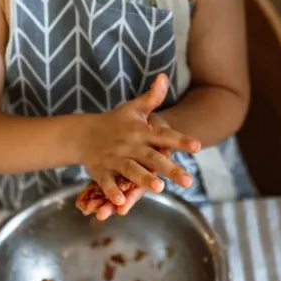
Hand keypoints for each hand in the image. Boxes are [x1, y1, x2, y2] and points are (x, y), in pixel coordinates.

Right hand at [79, 74, 199, 218]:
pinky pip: (106, 183)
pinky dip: (111, 192)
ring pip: (131, 170)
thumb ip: (152, 97)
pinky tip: (120, 203)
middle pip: (152, 157)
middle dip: (170, 169)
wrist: (83, 134)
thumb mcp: (133, 108)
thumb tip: (164, 76)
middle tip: (188, 181)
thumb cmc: (116, 122)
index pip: (164, 135)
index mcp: (140, 131)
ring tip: (159, 188)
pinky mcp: (101, 171)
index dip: (180, 140)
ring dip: (143, 179)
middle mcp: (129, 145)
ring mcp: (114, 158)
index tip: (198, 146)